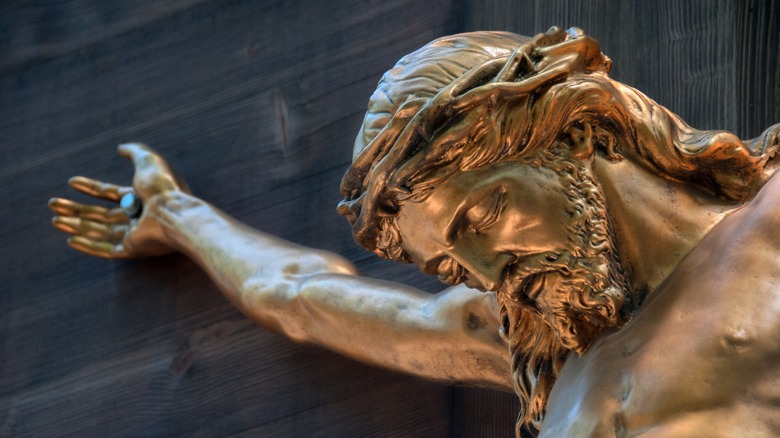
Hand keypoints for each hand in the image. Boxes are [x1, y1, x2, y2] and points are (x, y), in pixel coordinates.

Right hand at [49, 143, 188, 258]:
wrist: (176, 213)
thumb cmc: (164, 187)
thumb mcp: (148, 160)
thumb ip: (135, 151)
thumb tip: (120, 147)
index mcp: (142, 197)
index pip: (111, 193)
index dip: (91, 187)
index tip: (72, 182)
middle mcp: (138, 216)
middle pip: (101, 214)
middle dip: (76, 209)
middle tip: (53, 204)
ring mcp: (135, 234)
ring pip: (100, 231)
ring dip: (76, 226)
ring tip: (55, 220)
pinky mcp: (134, 249)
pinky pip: (107, 250)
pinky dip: (88, 246)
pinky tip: (70, 240)